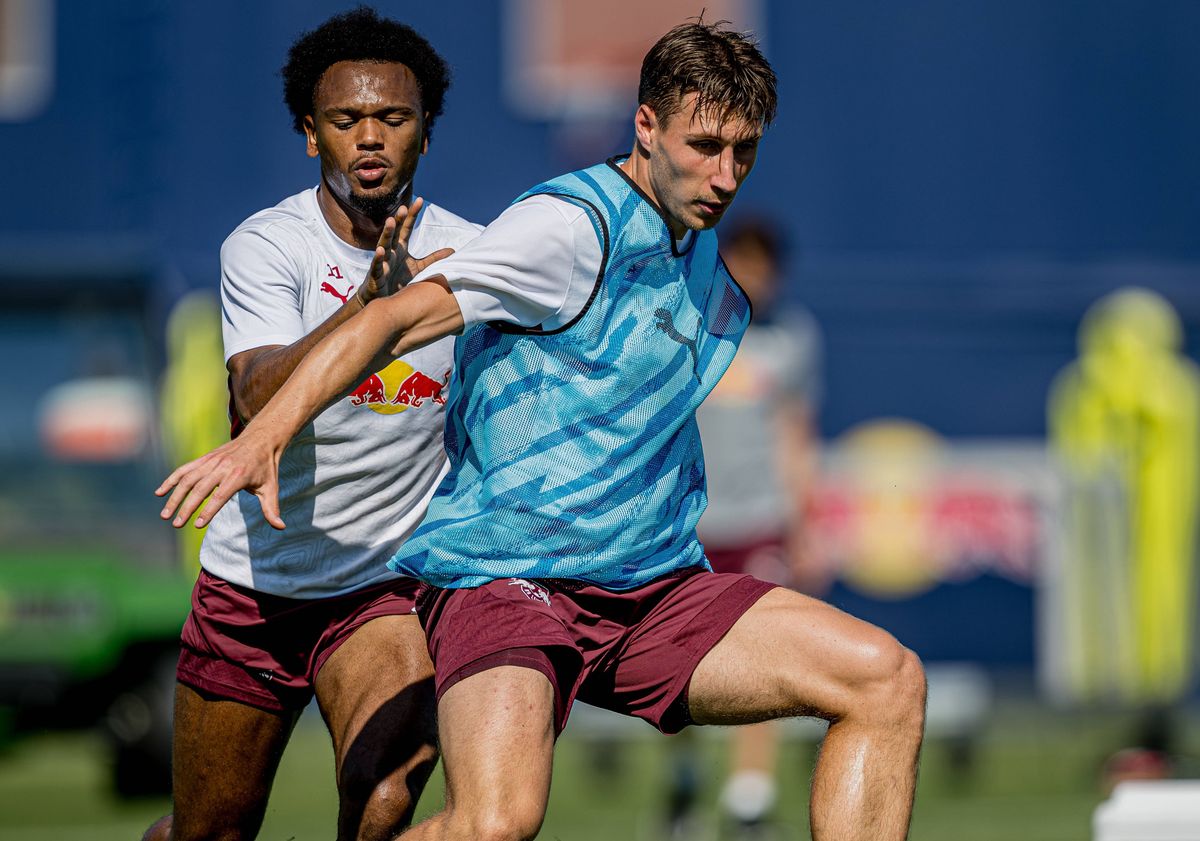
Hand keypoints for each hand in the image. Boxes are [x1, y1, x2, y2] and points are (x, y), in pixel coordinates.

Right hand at [156, 428, 284, 529]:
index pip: (220, 496)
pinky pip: (184, 469)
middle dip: (186, 508)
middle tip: (177, 524)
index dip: (208, 511)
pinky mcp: (204, 458)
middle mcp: (222, 467)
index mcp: (238, 476)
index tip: (197, 525)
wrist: (261, 439)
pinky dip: (171, 480)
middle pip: (200, 489)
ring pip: (188, 479)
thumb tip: (280, 527)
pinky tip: (159, 492)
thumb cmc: (266, 467)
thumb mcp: (271, 488)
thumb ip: (272, 509)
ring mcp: (211, 461)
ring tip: (166, 515)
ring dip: (174, 496)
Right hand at [355, 197, 455, 305]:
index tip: (419, 200)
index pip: (407, 227)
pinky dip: (379, 258)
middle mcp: (390, 251)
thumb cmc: (398, 280)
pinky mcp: (376, 275)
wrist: (382, 299)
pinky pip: (377, 266)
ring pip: (384, 245)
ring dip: (387, 233)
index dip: (412, 214)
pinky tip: (382, 250)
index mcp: (400, 247)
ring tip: (391, 221)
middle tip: (403, 208)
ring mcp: (383, 262)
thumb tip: (452, 251)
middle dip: (398, 220)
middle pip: (395, 233)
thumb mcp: (418, 268)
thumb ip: (433, 258)